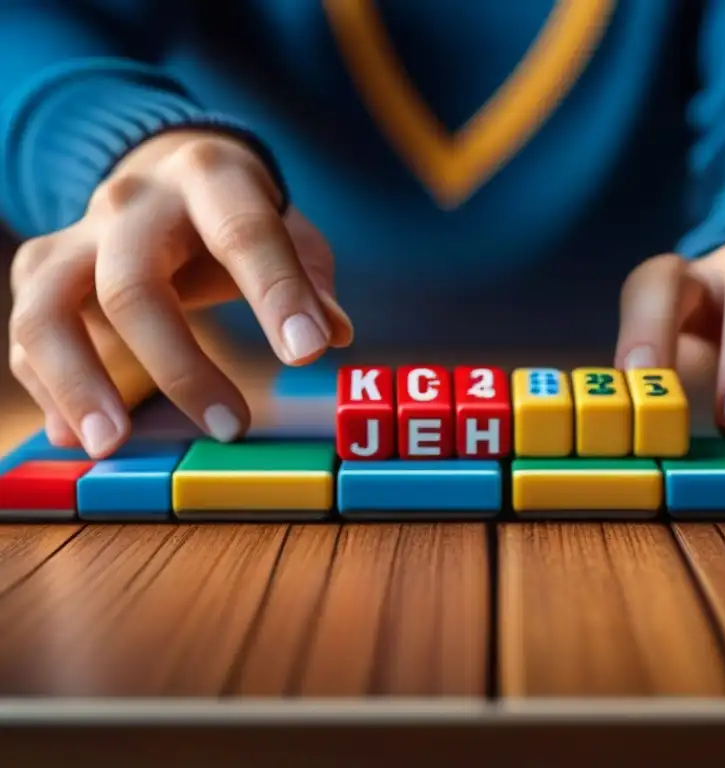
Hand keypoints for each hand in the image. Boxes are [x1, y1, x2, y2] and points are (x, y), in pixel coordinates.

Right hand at [9, 131, 352, 456]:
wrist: (161, 168)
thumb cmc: (238, 215)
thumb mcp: (287, 229)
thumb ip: (310, 276)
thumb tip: (335, 332)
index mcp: (210, 179)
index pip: (244, 234)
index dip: (276, 294)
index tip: (307, 354)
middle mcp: (132, 203)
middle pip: (133, 285)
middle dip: (179, 365)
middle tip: (229, 428)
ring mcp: (76, 237)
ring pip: (49, 310)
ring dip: (78, 383)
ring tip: (112, 445)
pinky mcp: (42, 272)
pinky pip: (29, 333)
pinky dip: (48, 388)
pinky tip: (77, 436)